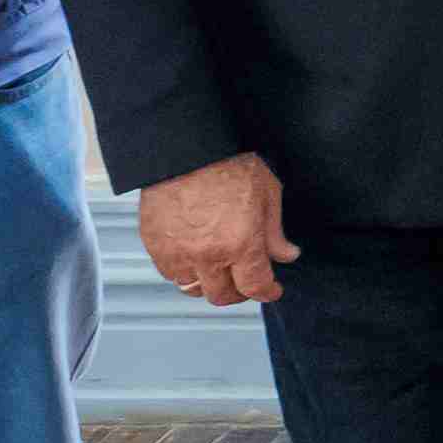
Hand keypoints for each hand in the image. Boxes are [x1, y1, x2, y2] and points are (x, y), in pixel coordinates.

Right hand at [136, 151, 294, 308]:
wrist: (186, 146)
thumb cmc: (228, 162)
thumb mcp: (267, 193)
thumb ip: (275, 232)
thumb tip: (286, 255)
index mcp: (241, 243)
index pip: (255, 288)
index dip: (267, 292)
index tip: (271, 289)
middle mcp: (208, 254)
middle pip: (222, 295)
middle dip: (238, 292)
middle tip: (245, 281)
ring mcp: (178, 252)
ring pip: (193, 288)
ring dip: (208, 284)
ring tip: (218, 270)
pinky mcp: (155, 244)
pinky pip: (169, 273)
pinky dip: (182, 271)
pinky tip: (193, 258)